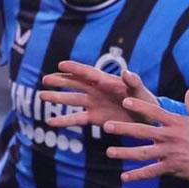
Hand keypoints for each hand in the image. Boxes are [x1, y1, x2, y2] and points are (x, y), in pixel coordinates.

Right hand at [40, 62, 157, 129]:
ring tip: (41, 96)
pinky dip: (63, 121)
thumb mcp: (141, 91)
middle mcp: (96, 91)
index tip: (60, 65)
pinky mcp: (94, 118)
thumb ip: (134, 82)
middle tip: (45, 80)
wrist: (146, 120)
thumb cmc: (145, 101)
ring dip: (57, 98)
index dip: (75, 69)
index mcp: (106, 81)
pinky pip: (76, 119)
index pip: (88, 73)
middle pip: (74, 84)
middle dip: (60, 81)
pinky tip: (50, 122)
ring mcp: (93, 104)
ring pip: (71, 100)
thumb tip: (127, 73)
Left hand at [104, 89, 188, 184]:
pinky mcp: (172, 168)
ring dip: (125, 152)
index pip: (154, 111)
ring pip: (143, 153)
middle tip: (106, 125)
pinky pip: (151, 172)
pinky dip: (137, 175)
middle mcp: (171, 137)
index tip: (125, 100)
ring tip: (109, 152)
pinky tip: (124, 176)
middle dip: (124, 128)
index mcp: (177, 123)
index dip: (140, 106)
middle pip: (143, 131)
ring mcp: (171, 153)